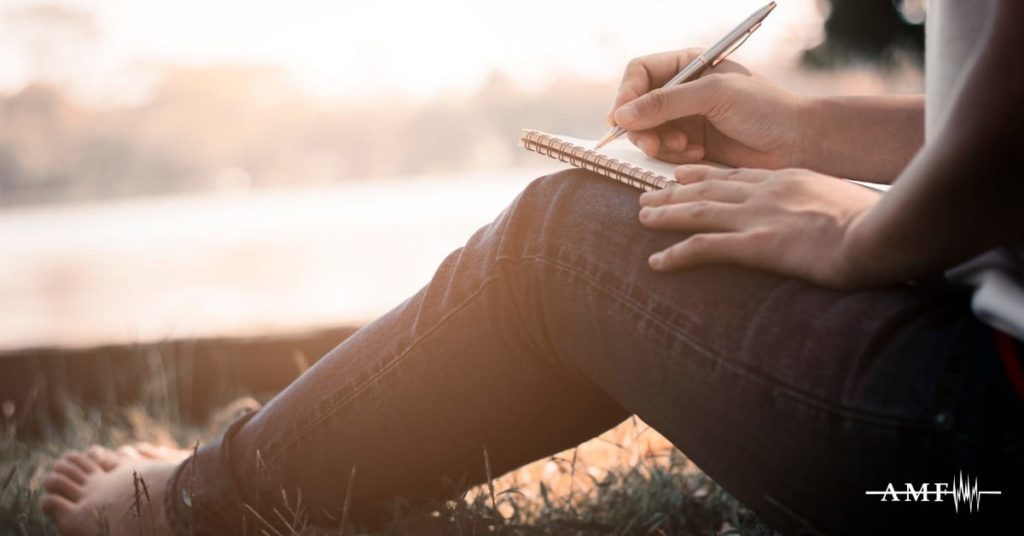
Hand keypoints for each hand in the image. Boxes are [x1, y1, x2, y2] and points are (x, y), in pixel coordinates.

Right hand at [608, 48, 810, 169]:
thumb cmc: (765, 109)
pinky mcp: (691, 143)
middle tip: (652, 143)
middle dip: (642, 126)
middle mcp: (683, 90)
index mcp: (689, 64)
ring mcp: (686, 118)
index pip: (640, 73)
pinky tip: (697, 153)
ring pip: (647, 131)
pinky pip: (663, 150)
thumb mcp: (713, 95)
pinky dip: (673, 155)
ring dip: (660, 142)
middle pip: (637, 105)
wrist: (797, 142)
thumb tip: (621, 115)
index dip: (627, 94)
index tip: (622, 117)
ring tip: (685, 147)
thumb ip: (667, 102)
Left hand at [637, 165, 880, 287]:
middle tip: (648, 195)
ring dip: (666, 215)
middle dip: (675, 192)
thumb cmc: (877, 223)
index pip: (738, 174)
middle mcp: (768, 191)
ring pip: (698, 211)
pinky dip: (677, 254)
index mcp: (790, 179)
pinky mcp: (756, 244)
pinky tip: (657, 262)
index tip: (684, 175)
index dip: (706, 175)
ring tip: (642, 218)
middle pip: (710, 188)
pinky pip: (705, 247)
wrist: (881, 234)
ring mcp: (759, 216)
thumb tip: (828, 219)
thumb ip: (826, 206)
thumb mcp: (848, 203)